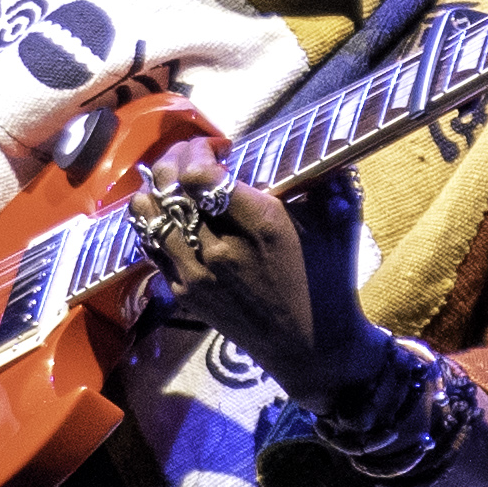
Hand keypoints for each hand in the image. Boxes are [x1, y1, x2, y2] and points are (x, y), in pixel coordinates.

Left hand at [137, 148, 394, 423]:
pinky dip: (152, 225)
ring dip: (154, 190)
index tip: (214, 147)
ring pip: (150, 218)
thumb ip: (323, 179)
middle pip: (171, 190)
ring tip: (169, 181)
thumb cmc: (328, 280)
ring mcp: (198, 276)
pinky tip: (166, 215)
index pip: (202, 176)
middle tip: (186, 156)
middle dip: (173, 161)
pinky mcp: (185, 296)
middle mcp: (222, 250)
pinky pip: (151, 249)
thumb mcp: (337, 222)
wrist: (312, 348)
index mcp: (263, 225)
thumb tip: (317, 138)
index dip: (197, 150)